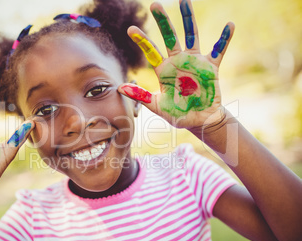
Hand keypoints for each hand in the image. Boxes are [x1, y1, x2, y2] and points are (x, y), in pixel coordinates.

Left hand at [119, 0, 233, 128]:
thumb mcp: (157, 106)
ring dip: (188, 19)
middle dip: (163, 21)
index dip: (142, 40)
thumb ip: (140, 95)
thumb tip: (119, 87)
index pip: (151, 51)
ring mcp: (195, 62)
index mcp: (164, 70)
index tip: (130, 29)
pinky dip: (224, 39)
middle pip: (170, 36)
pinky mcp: (211, 67)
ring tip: (184, 0)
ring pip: (192, 36)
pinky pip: (218, 50)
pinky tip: (229, 25)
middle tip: (155, 5)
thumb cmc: (177, 114)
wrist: (199, 121)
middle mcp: (178, 61)